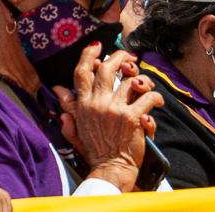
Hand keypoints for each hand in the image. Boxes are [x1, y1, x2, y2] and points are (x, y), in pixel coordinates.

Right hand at [53, 45, 164, 191]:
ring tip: (145, 84)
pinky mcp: (132, 118)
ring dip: (142, 79)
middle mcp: (97, 104)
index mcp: (83, 106)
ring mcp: (115, 110)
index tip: (97, 45)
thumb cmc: (96, 149)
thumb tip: (58, 89)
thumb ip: (68, 109)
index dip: (88, 55)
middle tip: (129, 58)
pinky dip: (155, 98)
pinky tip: (156, 102)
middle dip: (120, 57)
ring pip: (131, 80)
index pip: (82, 74)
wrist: (110, 169)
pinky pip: (148, 97)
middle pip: (108, 68)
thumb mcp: (76, 129)